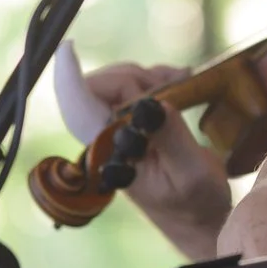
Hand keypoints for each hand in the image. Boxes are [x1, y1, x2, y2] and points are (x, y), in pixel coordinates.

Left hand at [80, 62, 234, 258]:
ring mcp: (116, 132)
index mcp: (112, 156)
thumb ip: (170, 138)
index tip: (67, 49)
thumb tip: (152, 104)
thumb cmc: (196, 203)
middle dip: (133, 77)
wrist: (199, 218)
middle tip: (170, 85)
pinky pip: (131, 87)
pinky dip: (154, 78)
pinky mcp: (130, 125)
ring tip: (180, 84)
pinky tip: (178, 81)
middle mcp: (107, 141)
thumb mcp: (192, 172)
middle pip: (98, 87)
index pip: (79, 112)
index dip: (69, 79)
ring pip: (115, 82)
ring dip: (148, 76)